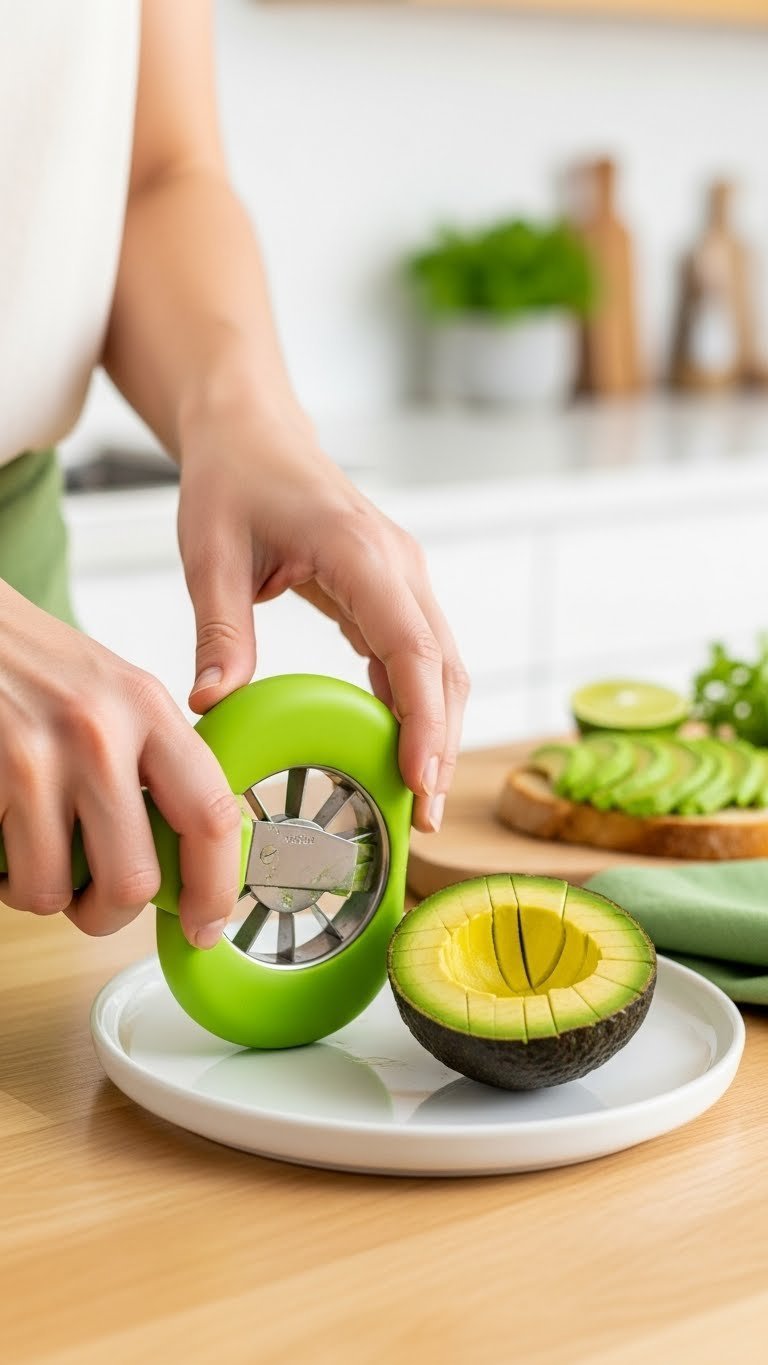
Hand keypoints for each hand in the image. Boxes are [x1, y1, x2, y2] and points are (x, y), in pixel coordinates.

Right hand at [0, 584, 241, 944]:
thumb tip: (191, 857)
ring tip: (34, 853)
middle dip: (110, 914)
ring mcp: (32, 759)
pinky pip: (0, 875)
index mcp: (147, 708)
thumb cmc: (35, 666)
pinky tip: (2, 835)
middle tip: (94, 901)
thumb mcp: (116, 692)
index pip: (210, 816)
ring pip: (53, 892)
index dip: (215, 889)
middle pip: (132, 881)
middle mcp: (97, 734)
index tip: (206, 925)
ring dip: (42, 893)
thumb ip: (156, 763)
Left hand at [177, 400, 469, 832]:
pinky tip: (400, 750)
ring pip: (442, 664)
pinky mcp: (392, 589)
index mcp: (360, 551)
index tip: (422, 779)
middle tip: (425, 818)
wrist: (252, 430)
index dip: (422, 719)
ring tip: (419, 799)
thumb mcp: (210, 553)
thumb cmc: (231, 479)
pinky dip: (416, 705)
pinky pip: (417, 655)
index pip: (411, 647)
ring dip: (437, 730)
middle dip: (441, 743)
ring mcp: (403, 576)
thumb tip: (210, 703)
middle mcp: (399, 564)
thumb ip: (219, 630)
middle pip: (443, 666)